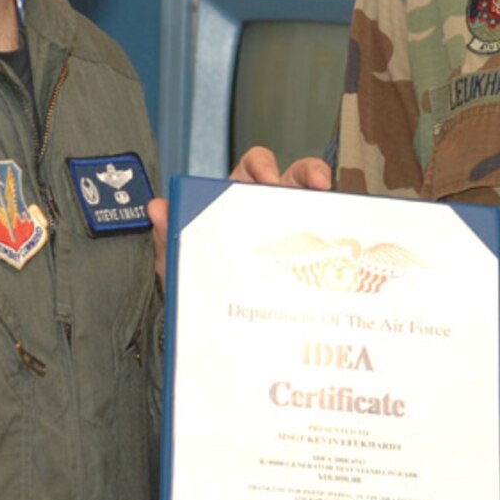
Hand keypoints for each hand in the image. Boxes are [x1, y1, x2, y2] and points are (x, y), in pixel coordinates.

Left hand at [146, 150, 330, 294]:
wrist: (220, 335)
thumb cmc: (201, 290)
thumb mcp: (181, 264)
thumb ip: (168, 237)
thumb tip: (157, 208)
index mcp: (239, 202)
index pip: (253, 167)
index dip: (262, 164)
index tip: (266, 178)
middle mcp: (271, 211)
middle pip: (296, 176)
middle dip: (308, 172)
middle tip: (314, 185)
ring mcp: (295, 234)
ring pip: (320, 205)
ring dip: (330, 202)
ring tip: (334, 208)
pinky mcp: (313, 261)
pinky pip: (330, 245)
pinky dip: (339, 241)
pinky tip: (343, 249)